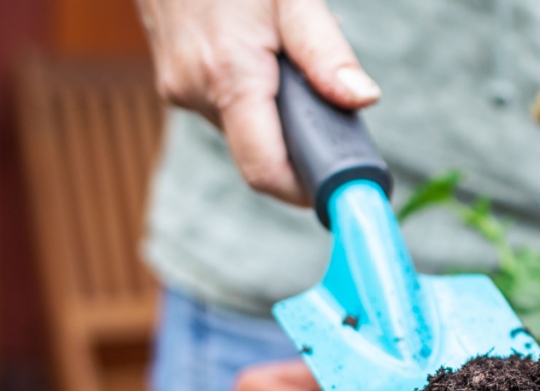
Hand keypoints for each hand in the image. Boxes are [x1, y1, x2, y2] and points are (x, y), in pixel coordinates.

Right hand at [135, 0, 380, 203]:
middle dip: (302, 134)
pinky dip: (256, 94)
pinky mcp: (175, 82)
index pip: (268, 172)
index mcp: (228, 78)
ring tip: (288, 57)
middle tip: (328, 98)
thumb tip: (363, 100)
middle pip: (264, 152)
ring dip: (279, 110)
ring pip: (248, 129)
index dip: (308, 189)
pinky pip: (228, 108)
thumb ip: (325, 52)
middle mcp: (195, 94)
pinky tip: (260, 52)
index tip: (343, 183)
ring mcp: (179, 89)